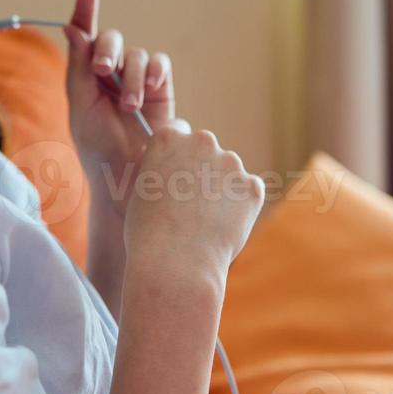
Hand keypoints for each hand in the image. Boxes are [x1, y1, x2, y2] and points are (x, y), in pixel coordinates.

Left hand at [62, 0, 174, 214]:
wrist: (126, 173)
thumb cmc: (96, 143)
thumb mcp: (80, 104)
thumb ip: (78, 66)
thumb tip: (73, 28)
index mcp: (84, 73)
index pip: (84, 37)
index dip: (85, 14)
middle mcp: (110, 71)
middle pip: (111, 39)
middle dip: (107, 50)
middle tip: (103, 70)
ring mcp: (137, 78)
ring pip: (137, 55)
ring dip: (133, 78)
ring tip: (129, 107)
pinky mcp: (161, 87)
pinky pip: (160, 64)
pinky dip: (155, 72)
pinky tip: (152, 89)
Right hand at [122, 121, 264, 279]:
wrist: (176, 263)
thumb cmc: (148, 234)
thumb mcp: (139, 191)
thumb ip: (158, 170)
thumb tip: (170, 170)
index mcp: (169, 138)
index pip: (178, 130)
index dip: (177, 152)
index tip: (177, 169)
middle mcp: (202, 141)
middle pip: (205, 147)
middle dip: (201, 167)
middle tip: (192, 202)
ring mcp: (231, 163)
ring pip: (228, 172)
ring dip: (221, 188)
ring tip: (205, 222)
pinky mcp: (252, 187)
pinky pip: (248, 191)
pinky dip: (241, 206)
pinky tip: (223, 227)